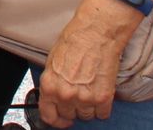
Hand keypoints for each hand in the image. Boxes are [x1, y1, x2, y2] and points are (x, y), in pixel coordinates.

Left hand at [37, 9, 128, 126]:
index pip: (48, 116)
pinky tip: (100, 94)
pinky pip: (103, 114)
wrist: (96, 33)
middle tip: (77, 97)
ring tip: (89, 91)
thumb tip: (54, 96)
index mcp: (50, 86)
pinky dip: (102, 107)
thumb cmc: (74, 41)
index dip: (55, 120)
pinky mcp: (104, 98)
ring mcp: (85, 98)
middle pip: (69, 116)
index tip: (60, 120)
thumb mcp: (52, 62)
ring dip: (88, 108)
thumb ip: (53, 83)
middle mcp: (66, 95)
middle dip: (72, 109)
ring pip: (86, 116)